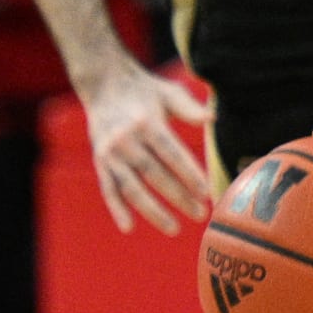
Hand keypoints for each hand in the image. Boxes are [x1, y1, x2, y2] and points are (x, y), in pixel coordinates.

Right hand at [79, 65, 211, 234]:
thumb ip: (190, 108)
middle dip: (179, 197)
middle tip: (201, 214)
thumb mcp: (169, 92)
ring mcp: (110, 153)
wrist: (105, 84)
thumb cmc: (146, 90)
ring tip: (174, 228)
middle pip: (155, 174)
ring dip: (152, 211)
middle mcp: (126, 140)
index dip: (189, 174)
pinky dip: (116, 209)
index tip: (207, 192)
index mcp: (147, 122)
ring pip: (132, 187)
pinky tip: (129, 227)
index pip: (172, 154)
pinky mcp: (100, 161)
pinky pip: (108, 189)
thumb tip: (213, 118)